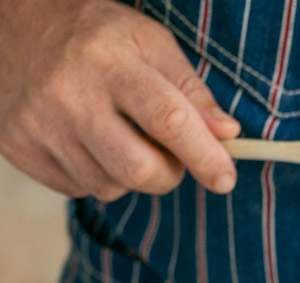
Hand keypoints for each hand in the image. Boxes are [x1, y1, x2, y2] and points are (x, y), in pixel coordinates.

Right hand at [0, 0, 240, 200]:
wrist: (13, 24)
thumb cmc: (96, 37)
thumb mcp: (148, 43)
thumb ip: (191, 91)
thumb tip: (227, 135)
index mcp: (109, 59)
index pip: (169, 119)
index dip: (204, 156)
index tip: (225, 178)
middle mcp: (70, 93)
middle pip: (140, 170)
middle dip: (168, 175)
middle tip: (168, 155)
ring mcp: (39, 124)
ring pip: (110, 187)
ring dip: (129, 174)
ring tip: (118, 136)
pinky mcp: (20, 147)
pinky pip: (79, 189)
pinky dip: (95, 174)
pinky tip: (86, 141)